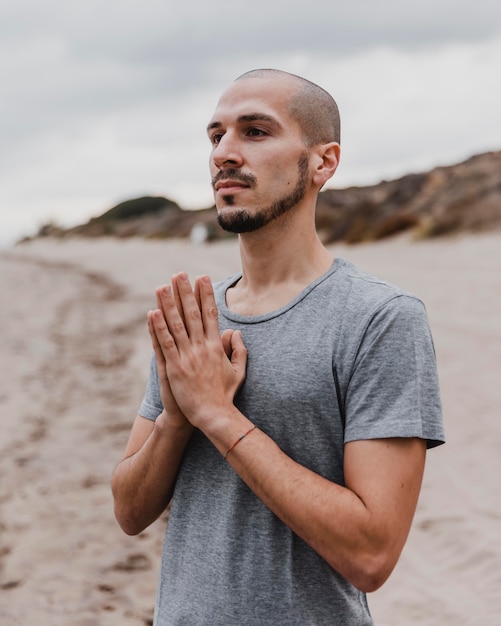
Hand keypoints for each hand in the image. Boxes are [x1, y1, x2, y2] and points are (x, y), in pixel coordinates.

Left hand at [149, 273, 246, 429]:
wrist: (214, 415)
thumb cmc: (225, 395)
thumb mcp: (238, 371)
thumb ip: (239, 351)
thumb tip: (236, 333)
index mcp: (216, 346)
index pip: (210, 314)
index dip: (206, 294)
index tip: (202, 278)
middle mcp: (202, 347)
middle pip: (192, 314)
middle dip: (186, 292)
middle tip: (180, 274)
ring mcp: (187, 356)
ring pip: (176, 324)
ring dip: (168, 304)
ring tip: (162, 286)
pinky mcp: (174, 367)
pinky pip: (165, 343)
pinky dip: (158, 327)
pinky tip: (152, 312)